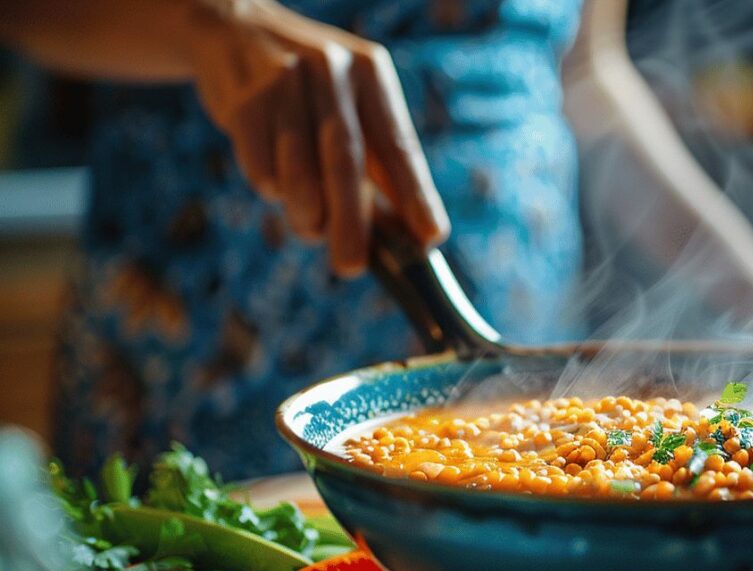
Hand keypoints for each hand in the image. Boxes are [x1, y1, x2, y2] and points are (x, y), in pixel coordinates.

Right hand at [186, 0, 448, 273]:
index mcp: (370, 72)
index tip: (429, 238)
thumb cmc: (310, 90)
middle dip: (352, 222)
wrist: (233, 29)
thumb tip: (412, 236)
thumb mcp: (352, 107)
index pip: (398, 144)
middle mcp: (330, 69)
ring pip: (298, 169)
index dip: (415, 196)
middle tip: (352, 267)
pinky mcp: (243, 98)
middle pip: (345, 160)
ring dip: (307, 214)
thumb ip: (378, 165)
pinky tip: (275, 187)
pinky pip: (261, 166)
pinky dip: (271, 190)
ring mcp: (283, 80)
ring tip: (311, 231)